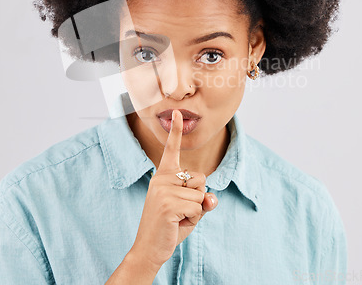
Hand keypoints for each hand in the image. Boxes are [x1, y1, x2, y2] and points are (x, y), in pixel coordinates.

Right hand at [130, 110, 218, 270]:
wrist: (149, 249)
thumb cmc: (169, 227)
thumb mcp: (189, 210)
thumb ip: (201, 199)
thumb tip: (212, 198)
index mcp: (163, 176)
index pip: (171, 150)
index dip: (176, 131)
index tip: (178, 112)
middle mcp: (161, 179)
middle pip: (201, 179)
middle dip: (198, 199)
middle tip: (179, 213)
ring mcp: (163, 190)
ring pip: (201, 195)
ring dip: (196, 212)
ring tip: (178, 219)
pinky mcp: (168, 204)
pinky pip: (199, 207)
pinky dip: (194, 219)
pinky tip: (177, 224)